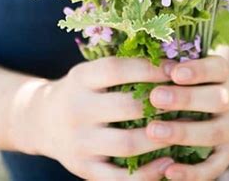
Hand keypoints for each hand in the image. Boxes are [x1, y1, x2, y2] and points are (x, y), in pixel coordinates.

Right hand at [27, 56, 182, 179]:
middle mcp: (76, 109)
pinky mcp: (84, 169)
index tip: (175, 70)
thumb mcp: (90, 72)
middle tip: (186, 101)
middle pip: (125, 107)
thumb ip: (120, 68)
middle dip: (160, 104)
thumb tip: (167, 59)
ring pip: (127, 144)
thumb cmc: (80, 91)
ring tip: (183, 130)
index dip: (149, 68)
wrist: (42, 120)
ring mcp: (79, 142)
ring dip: (160, 138)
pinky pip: (121, 177)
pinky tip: (169, 162)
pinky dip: (148, 173)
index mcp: (80, 79)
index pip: (116, 69)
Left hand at [146, 55, 228, 180]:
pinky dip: (192, 172)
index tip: (173, 72)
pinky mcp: (227, 155)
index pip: (216, 68)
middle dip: (186, 99)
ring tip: (153, 131)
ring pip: (214, 133)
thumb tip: (137, 50)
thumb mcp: (188, 65)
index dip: (197, 70)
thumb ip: (170, 62)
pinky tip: (168, 171)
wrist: (224, 107)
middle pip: (217, 100)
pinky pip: (213, 167)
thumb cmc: (192, 79)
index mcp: (223, 73)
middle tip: (155, 97)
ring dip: (183, 133)